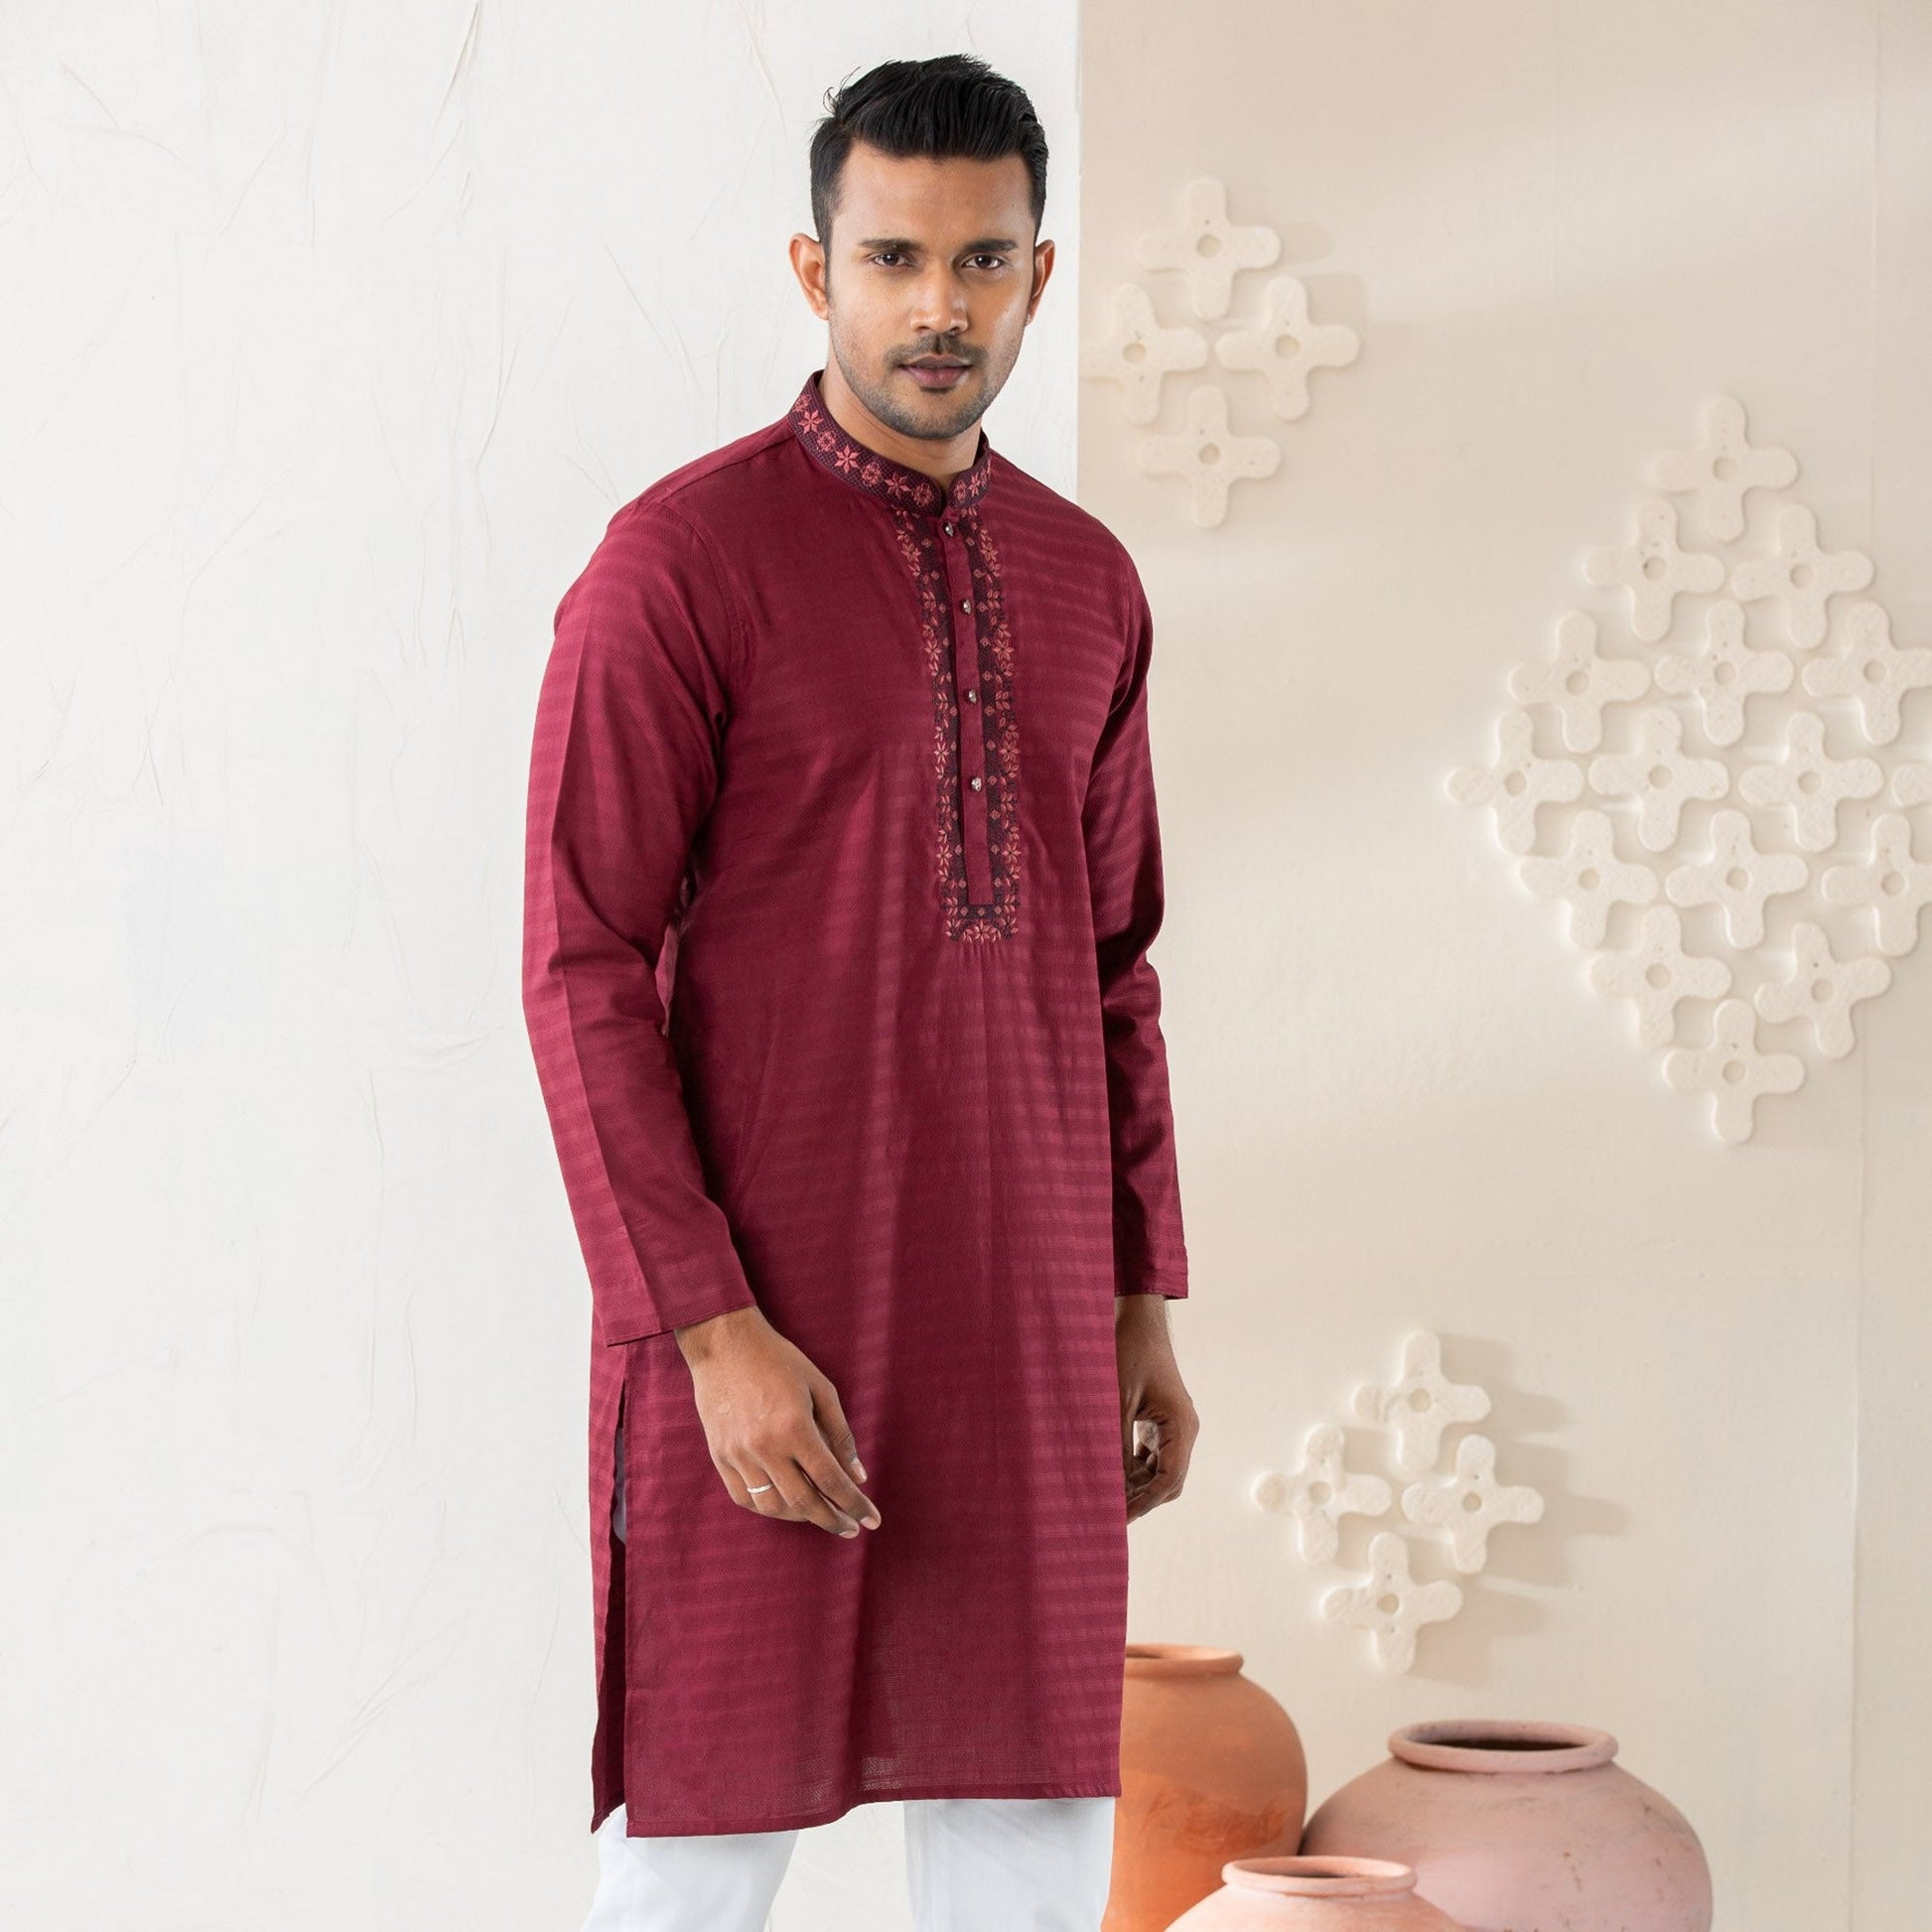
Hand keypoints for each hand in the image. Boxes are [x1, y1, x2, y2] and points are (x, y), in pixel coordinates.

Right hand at [674, 1305, 881, 1537]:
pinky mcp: (719, 1456)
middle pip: (804, 1503)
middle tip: (851, 1528)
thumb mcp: (820, 1388)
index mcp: (795, 1428)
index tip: (873, 1520)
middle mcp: (765, 1447)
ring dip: (801, 1517)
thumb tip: (858, 1475)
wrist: (724, 1344)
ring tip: (820, 1512)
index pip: (831, 1481)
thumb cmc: (779, 1361)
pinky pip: (743, 1498)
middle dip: (832, 1520)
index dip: (855, 1504)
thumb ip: (840, 1435)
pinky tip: (785, 1504)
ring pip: (772, 1507)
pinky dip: (767, 1507)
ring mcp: (738, 1455)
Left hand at [1115, 1294, 1196, 1521]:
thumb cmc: (1129, 1353)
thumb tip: (1107, 1482)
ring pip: (1160, 1470)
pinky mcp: (1162, 1420)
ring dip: (1136, 1484)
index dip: (1144, 1502)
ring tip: (1106, 1495)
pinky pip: (1153, 1454)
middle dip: (1141, 1498)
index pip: (1168, 1479)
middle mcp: (1184, 1429)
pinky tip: (1111, 1472)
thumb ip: (1115, 1443)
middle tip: (1110, 1512)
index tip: (1120, 1518)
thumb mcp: (1116, 1401)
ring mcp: (1174, 1425)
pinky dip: (1134, 1467)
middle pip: (1168, 1481)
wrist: (1138, 1321)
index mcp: (1180, 1426)